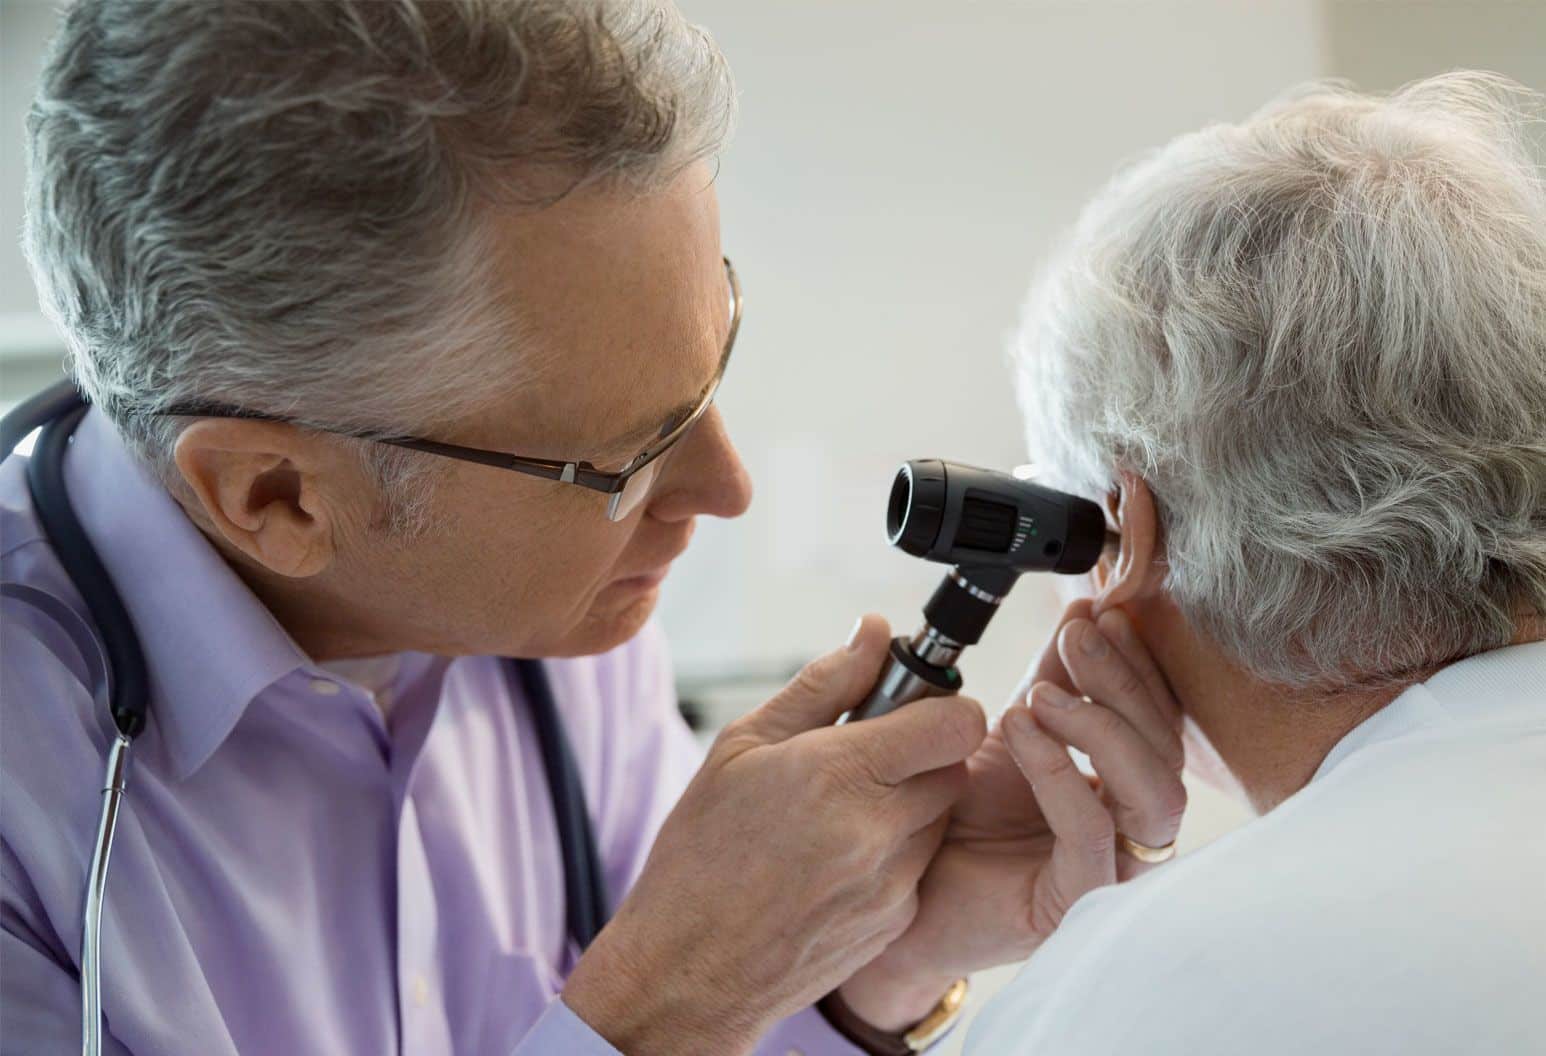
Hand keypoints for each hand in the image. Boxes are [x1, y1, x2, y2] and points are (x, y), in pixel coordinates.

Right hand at [563, 615, 986, 1055]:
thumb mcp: (742, 747)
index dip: (941, 704)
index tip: (909, 703)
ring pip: (939, 816)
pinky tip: (834, 859)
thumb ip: (821, 685)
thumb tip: (872, 633)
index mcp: (840, 773)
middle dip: (920, 751)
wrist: (689, 969)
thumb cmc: (702, 852)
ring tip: (838, 811)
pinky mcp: (898, 921)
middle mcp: (880, 830)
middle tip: (860, 755)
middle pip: (953, 765)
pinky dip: (892, 852)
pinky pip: (920, 865)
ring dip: (907, 802)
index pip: (956, 721)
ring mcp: (894, 882)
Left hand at [837, 600, 1185, 1027]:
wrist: (896, 893)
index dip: (1138, 661)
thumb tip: (1085, 615)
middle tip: (1077, 635)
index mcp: (1118, 781)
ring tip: (1041, 692)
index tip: (1101, 611)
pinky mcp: (1078, 899)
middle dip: (1123, 680)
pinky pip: (1092, 831)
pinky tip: (1021, 728)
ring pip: (1154, 790)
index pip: (1157, 715)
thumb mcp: (1004, 734)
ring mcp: (1112, 865)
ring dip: (1103, 724)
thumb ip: (1049, 682)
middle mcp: (1128, 823)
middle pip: (1165, 745)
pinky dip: (1061, 771)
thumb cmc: (952, 821)